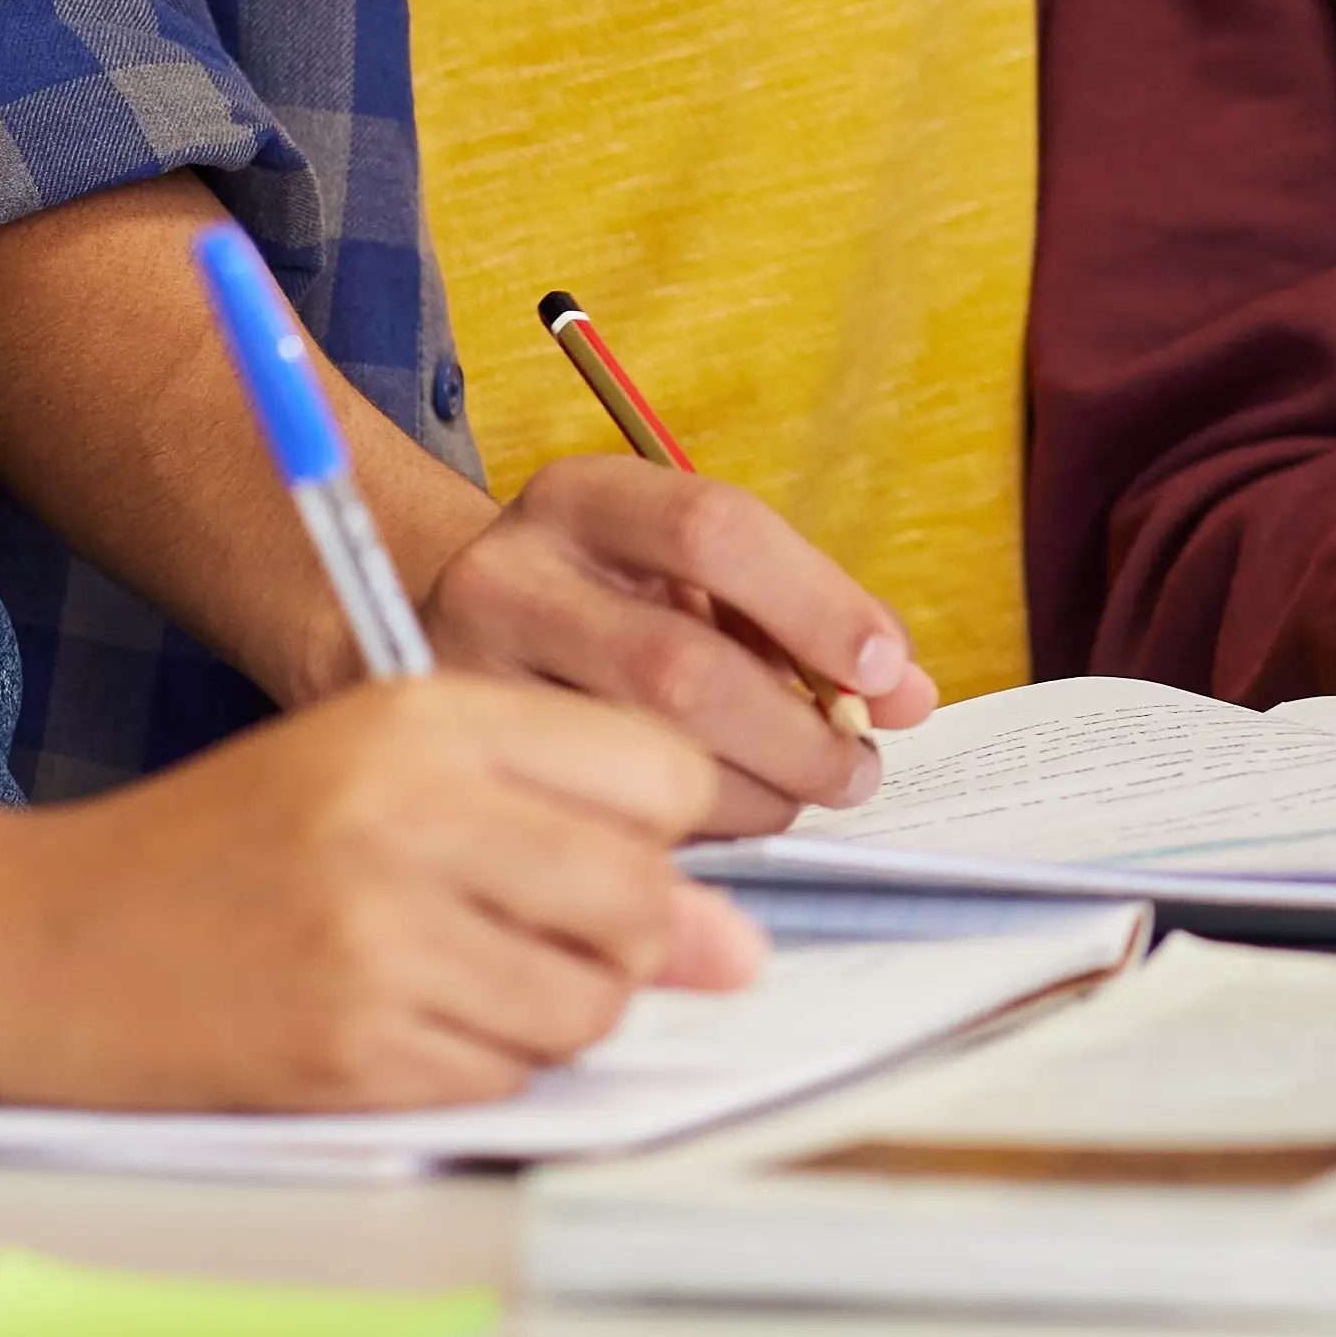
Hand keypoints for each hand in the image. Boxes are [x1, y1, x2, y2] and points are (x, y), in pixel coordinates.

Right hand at [0, 676, 768, 1112]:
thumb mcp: (387, 781)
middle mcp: (408, 815)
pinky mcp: (348, 1049)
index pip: (663, 773)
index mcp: (426, 716)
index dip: (656, 828)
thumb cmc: (227, 848)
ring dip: (557, 1008)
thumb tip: (739, 950)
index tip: (604, 848)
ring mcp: (377, 938)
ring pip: (591, 1000)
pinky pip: (510, 1075)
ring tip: (459, 976)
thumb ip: (568, 830)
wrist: (35, 941)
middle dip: (623, 936)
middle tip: (529, 932)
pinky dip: (485, 1064)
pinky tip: (402, 1024)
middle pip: (642, 896)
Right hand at [418, 456, 938, 836]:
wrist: (428, 637)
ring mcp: (461, 676)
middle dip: (793, 734)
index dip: (815, 604)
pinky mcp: (455, 772)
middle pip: (678, 667)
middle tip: (854, 770)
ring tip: (795, 796)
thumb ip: (801, 620)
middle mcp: (504, 574)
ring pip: (636, 758)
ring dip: (750, 795)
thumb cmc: (599, 606)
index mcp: (580, 500)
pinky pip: (591, 823)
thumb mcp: (688, 579)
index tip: (884, 671)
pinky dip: (681, 837)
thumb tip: (907, 695)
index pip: (714, 528)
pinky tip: (713, 827)